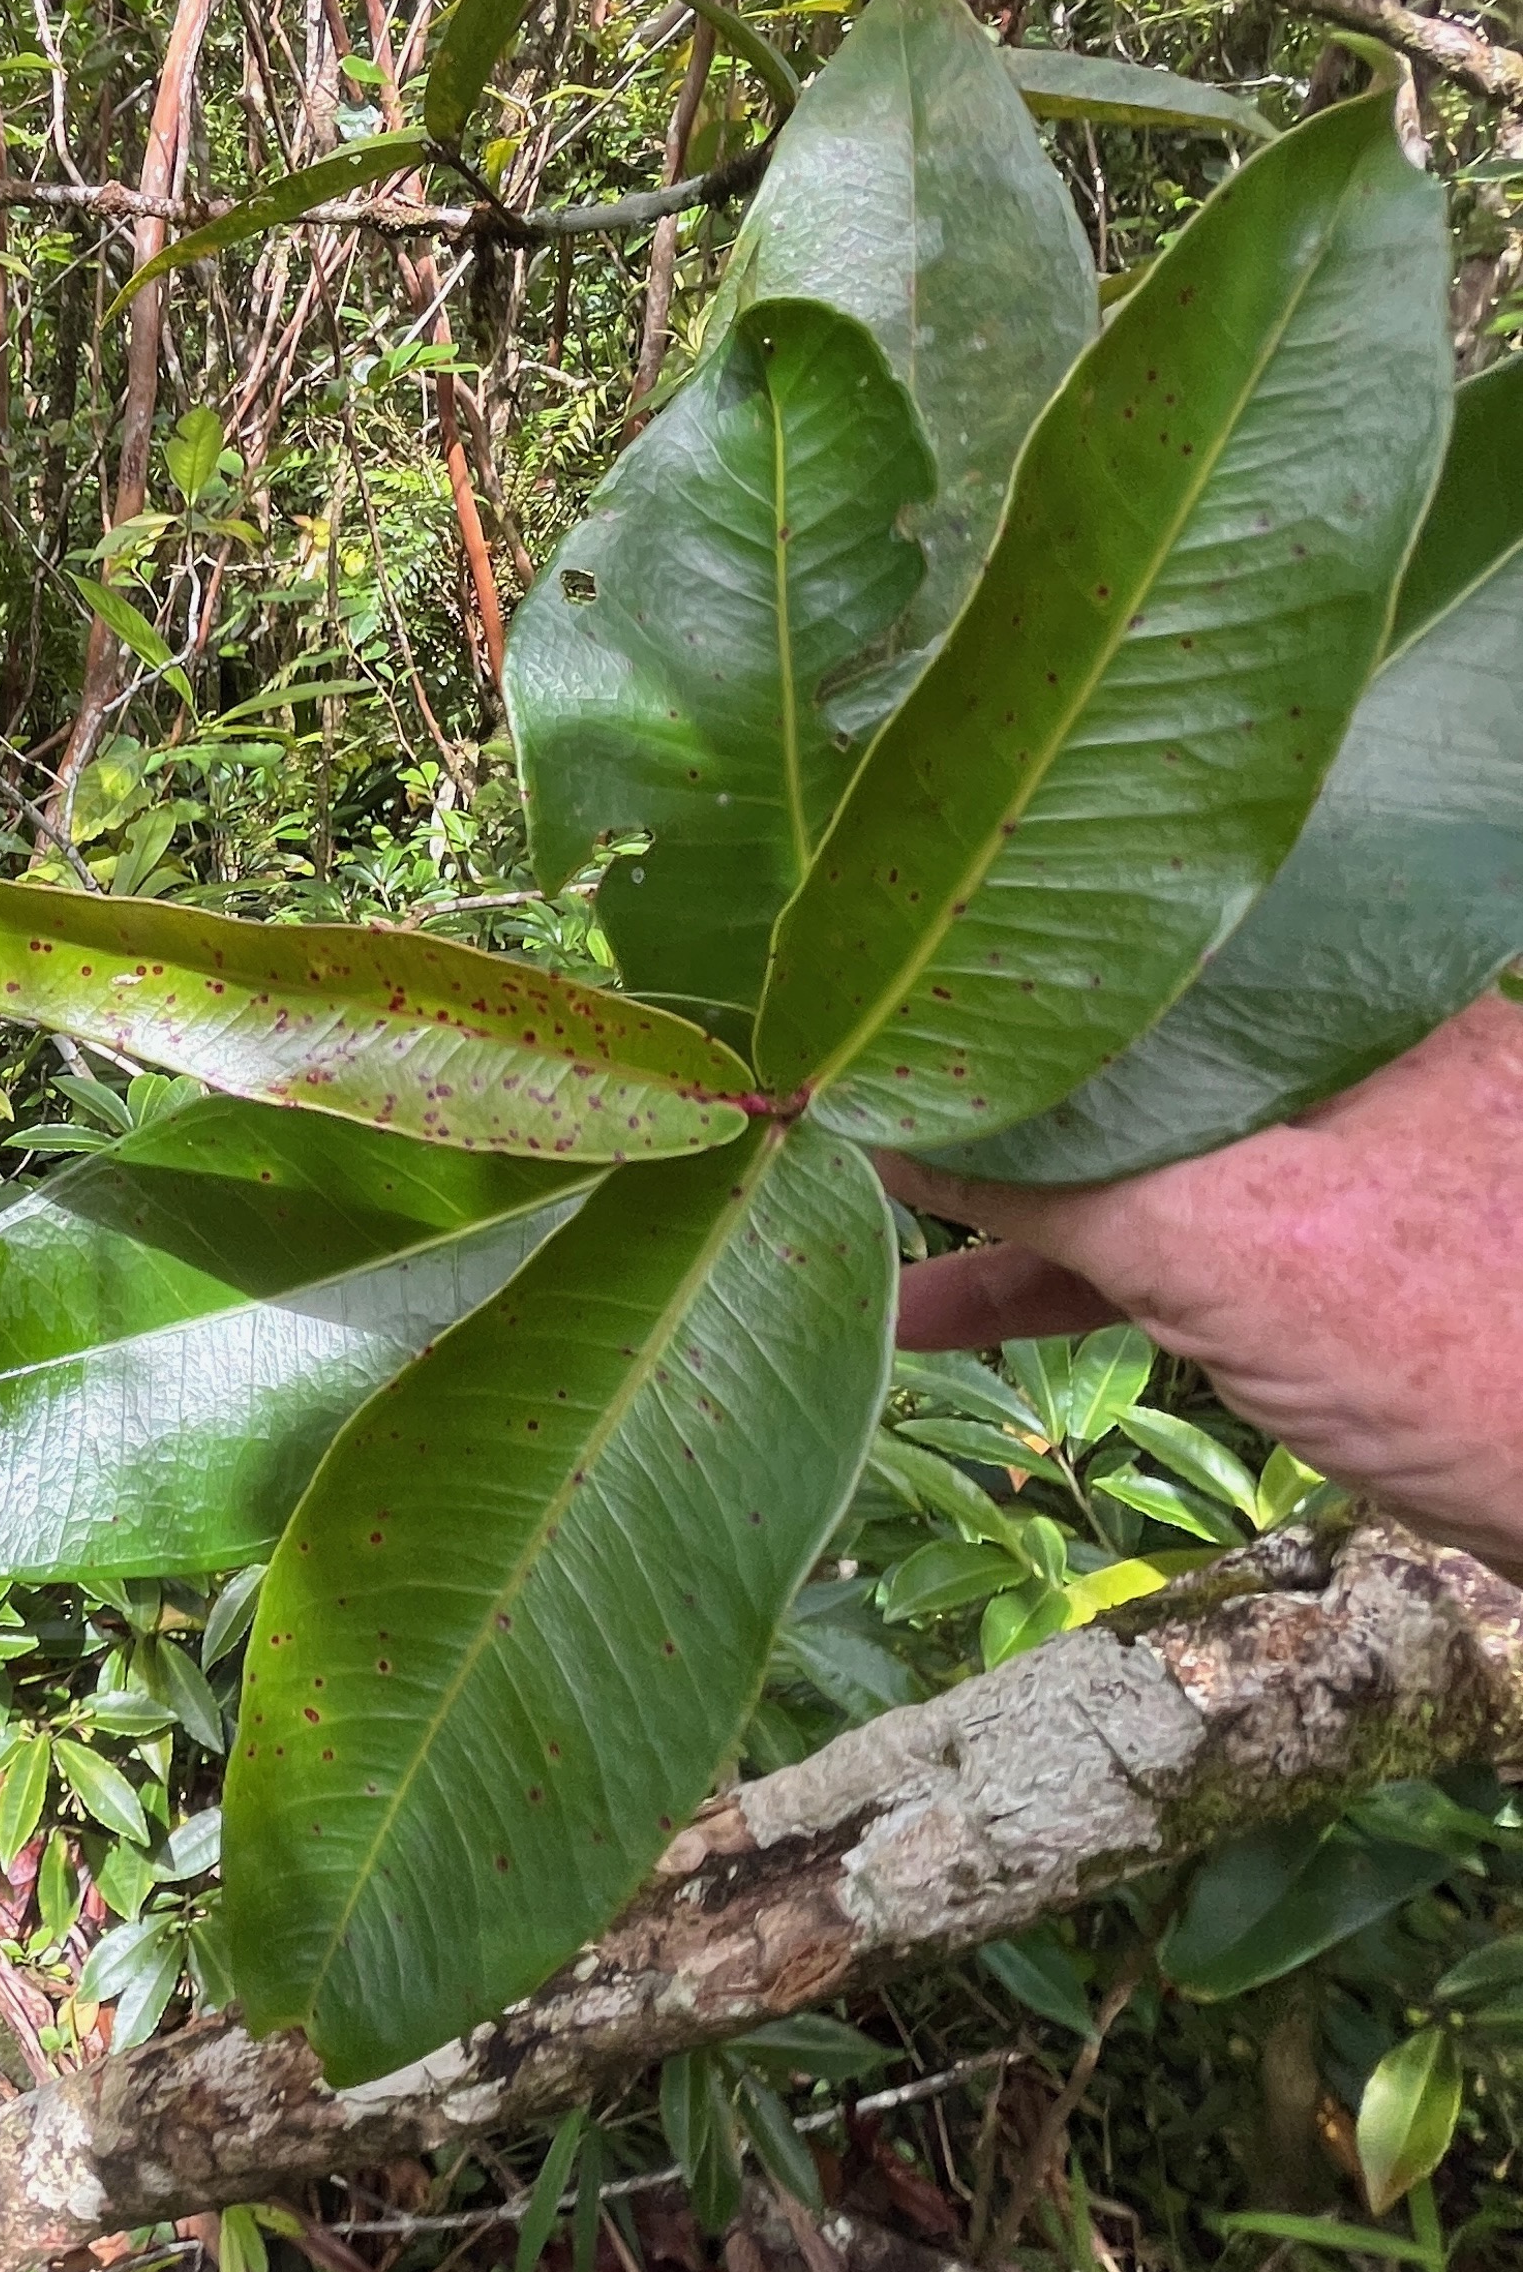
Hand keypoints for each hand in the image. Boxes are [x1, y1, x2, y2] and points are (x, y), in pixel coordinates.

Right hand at [880, 991, 1522, 1570]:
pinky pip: (1157, 1239)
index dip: (979, 953)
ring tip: (833, 1222)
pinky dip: (1051, 1274)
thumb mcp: (1207, 1234)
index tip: (848, 983)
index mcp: (1323, 978)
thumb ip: (1037, 1166)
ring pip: (1121, 1147)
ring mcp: (1330, 1152)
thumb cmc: (1454, 1342)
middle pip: (1101, 1037)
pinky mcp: (1327, 1260)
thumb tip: (856, 1106)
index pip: (1113, 928)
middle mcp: (1328, 1039)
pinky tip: (933, 1316)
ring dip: (985, 1198)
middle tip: (817, 1093)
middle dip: (959, 1077)